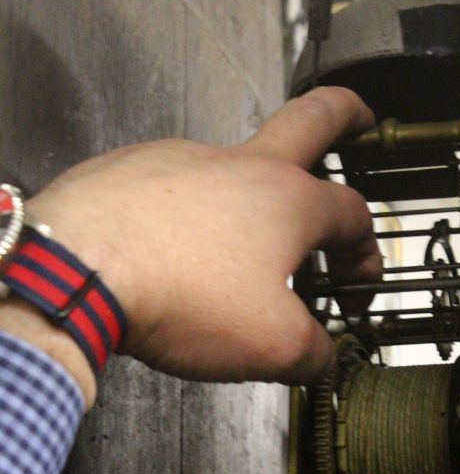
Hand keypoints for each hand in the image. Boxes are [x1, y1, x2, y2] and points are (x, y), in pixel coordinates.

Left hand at [1, 87, 381, 404]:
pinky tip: (174, 251)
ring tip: (241, 243)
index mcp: (290, 201)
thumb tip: (321, 359)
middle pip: (313, 117)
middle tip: (359, 119)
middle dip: (346, 114)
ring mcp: (185, 159)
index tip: (356, 285)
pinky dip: (187, 213)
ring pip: (235, 164)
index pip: (353, 214)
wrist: (79, 271)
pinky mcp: (134, 170)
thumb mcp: (272, 346)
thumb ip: (313, 353)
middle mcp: (243, 166)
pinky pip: (175, 186)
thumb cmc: (180, 296)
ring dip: (252, 192)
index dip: (365, 251)